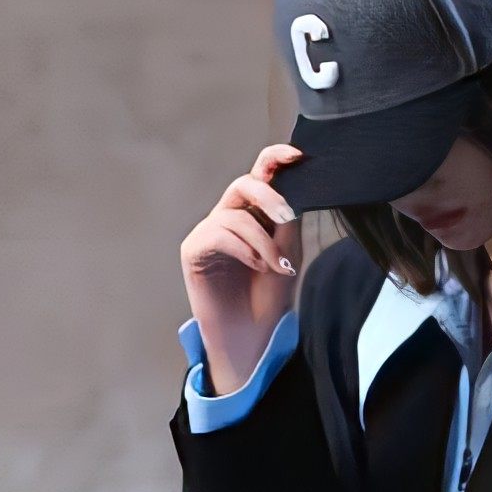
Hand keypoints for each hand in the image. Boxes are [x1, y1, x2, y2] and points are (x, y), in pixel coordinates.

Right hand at [180, 144, 303, 397]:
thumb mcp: (288, 252)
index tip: (297, 155)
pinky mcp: (194, 250)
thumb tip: (289, 184)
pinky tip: (256, 266)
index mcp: (255, 213)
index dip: (275, 158)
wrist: (253, 336)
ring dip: (261, 240)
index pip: (260, 174)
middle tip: (286, 218)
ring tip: (275, 267)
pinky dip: (242, 247)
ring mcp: (210, 231)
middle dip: (269, 196)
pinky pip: (218, 233)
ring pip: (236, 215)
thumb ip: (286, 219)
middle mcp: (230, 217)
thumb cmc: (269, 297)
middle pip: (245, 184)